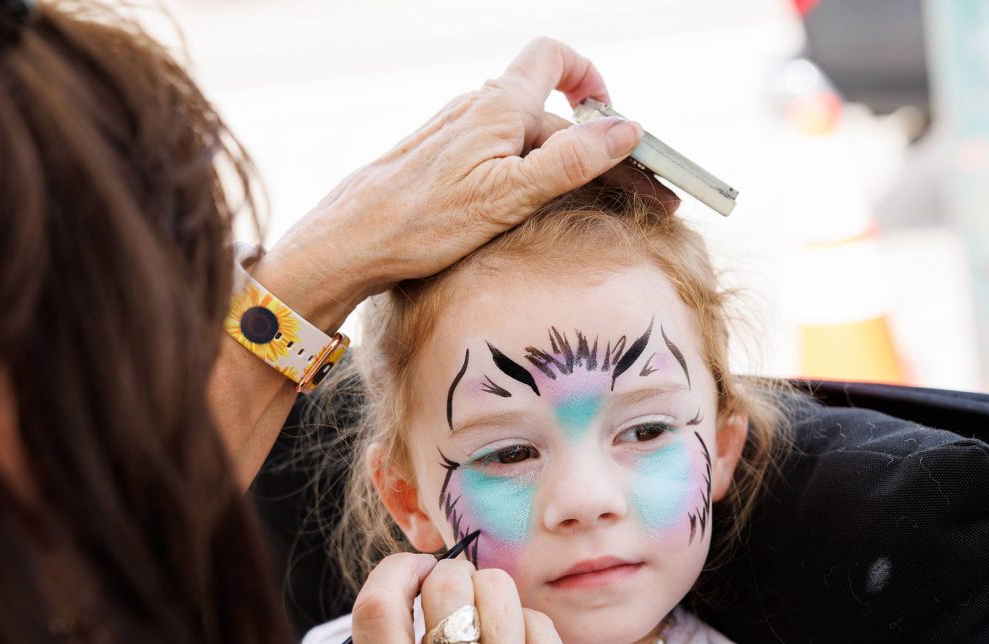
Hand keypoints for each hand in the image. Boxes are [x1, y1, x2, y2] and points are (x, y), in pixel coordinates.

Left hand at [258, 37, 655, 331]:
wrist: (351, 241)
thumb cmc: (424, 222)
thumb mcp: (510, 196)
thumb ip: (570, 160)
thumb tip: (626, 129)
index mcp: (499, 108)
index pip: (553, 58)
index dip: (589, 76)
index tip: (610, 117)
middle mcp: (476, 109)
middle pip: (549, 115)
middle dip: (593, 153)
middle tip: (637, 201)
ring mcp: (457, 133)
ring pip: (524, 140)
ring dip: (562, 169)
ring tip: (593, 212)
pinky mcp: (441, 159)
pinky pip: (498, 156)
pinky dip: (527, 178)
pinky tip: (532, 214)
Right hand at [352, 554, 596, 643]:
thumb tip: (406, 582)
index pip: (378, 610)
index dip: (393, 572)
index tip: (408, 570)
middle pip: (444, 584)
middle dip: (445, 577)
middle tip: (451, 597)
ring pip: (494, 585)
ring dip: (484, 593)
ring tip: (484, 625)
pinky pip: (533, 614)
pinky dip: (520, 626)